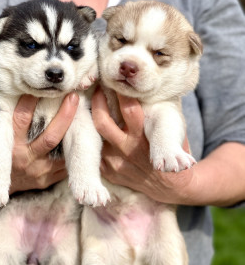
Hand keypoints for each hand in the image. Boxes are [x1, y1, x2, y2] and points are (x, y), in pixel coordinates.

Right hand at [9, 93, 78, 193]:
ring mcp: (38, 171)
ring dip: (75, 133)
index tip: (43, 86)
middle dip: (64, 116)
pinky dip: (74, 150)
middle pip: (50, 137)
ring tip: (85, 114)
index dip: (31, 102)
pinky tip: (83, 136)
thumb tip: (28, 89)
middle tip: (74, 97)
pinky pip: (65, 164)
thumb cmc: (2, 153)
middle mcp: (25, 158)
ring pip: (62, 151)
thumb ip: (12, 118)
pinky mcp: (48, 180)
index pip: (21, 120)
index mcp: (11, 145)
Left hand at [91, 87, 195, 204]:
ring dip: (90, 118)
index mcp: (145, 137)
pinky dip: (91, 139)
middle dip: (97, 101)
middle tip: (97, 88)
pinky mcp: (108, 171)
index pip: (129, 109)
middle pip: (103, 122)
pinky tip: (90, 127)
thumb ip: (159, 108)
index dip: (121, 92)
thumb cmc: (173, 149)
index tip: (116, 79)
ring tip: (90, 104)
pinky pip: (93, 152)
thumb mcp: (173, 127)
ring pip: (93, 137)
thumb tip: (147, 83)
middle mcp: (128, 149)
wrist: (170, 184)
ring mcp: (116, 162)